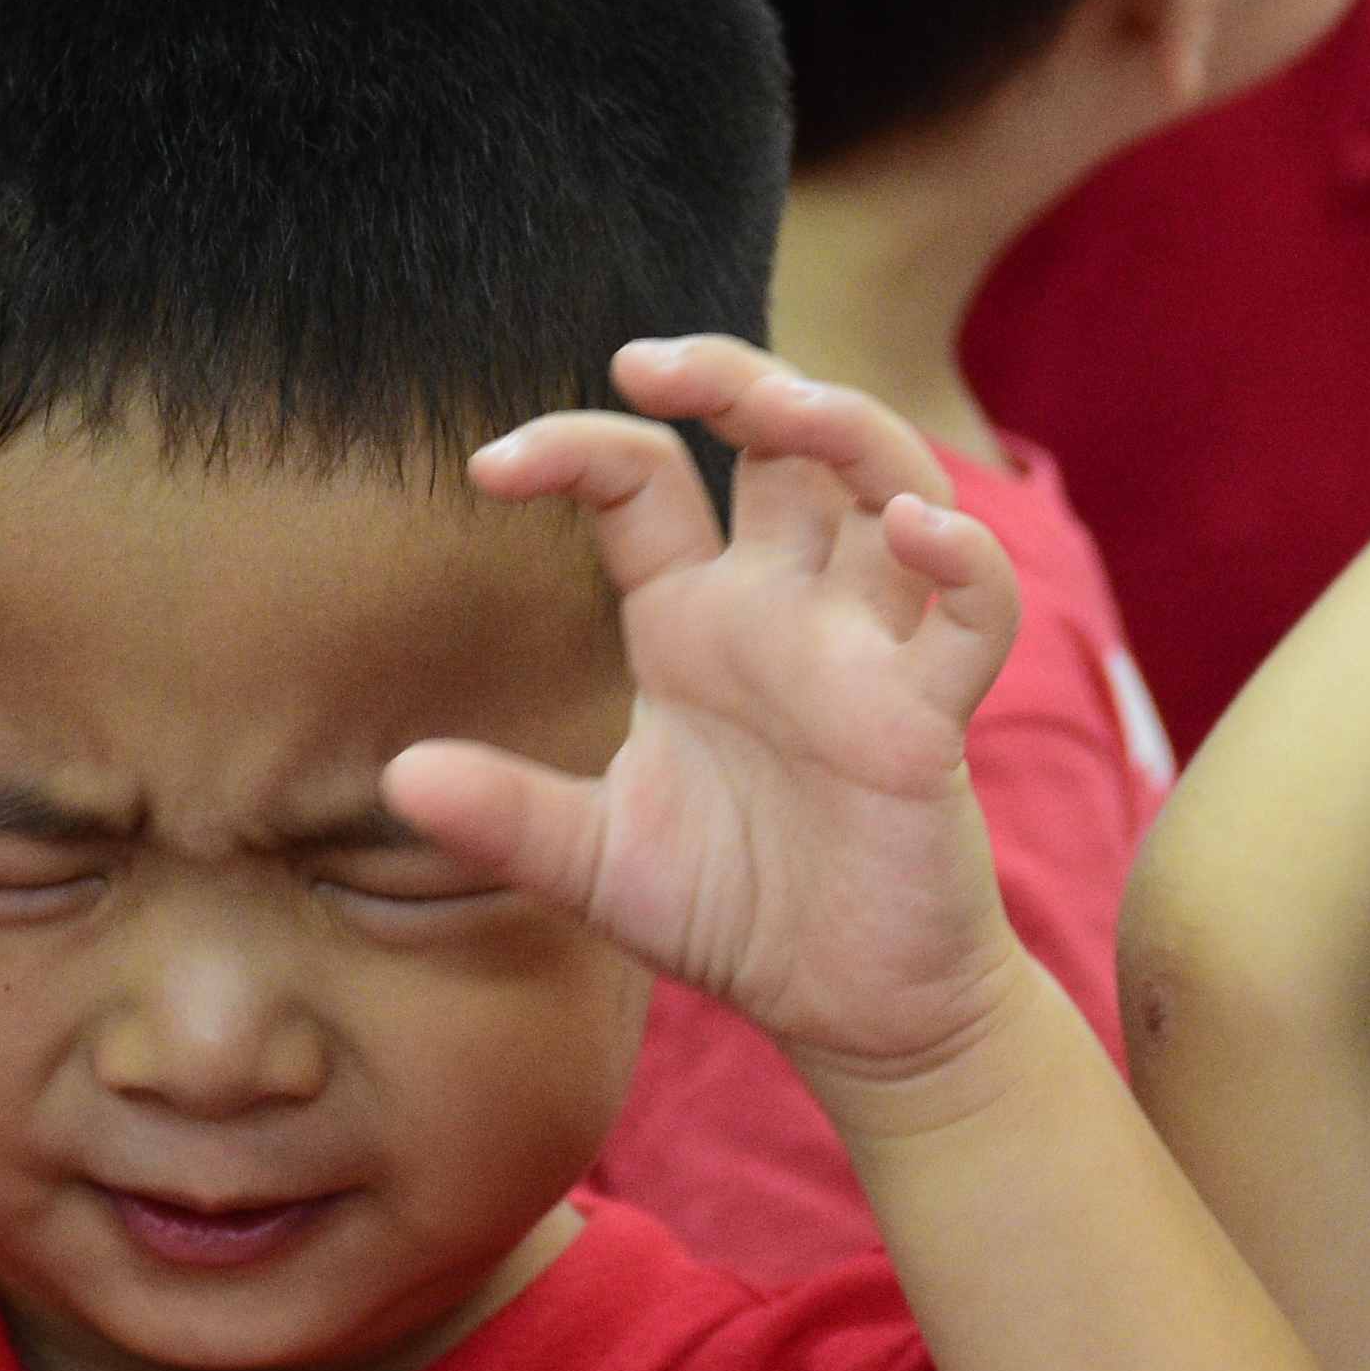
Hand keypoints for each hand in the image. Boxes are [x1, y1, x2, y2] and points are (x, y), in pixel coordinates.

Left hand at [383, 341, 1024, 1089]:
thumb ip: (508, 817)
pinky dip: (963, 562)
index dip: (575, 447)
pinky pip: (971, 612)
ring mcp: (864, 649)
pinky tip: (919, 534)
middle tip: (650, 361)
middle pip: (778, 438)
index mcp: (693, 621)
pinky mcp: (931, 713)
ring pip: (884, 485)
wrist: (847, 1008)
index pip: (641, 484)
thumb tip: (398, 777)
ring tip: (785, 407)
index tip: (488, 468)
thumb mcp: (597, 863)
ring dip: (844, 428)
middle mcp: (782, 609)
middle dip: (728, 375)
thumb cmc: (736, 916)